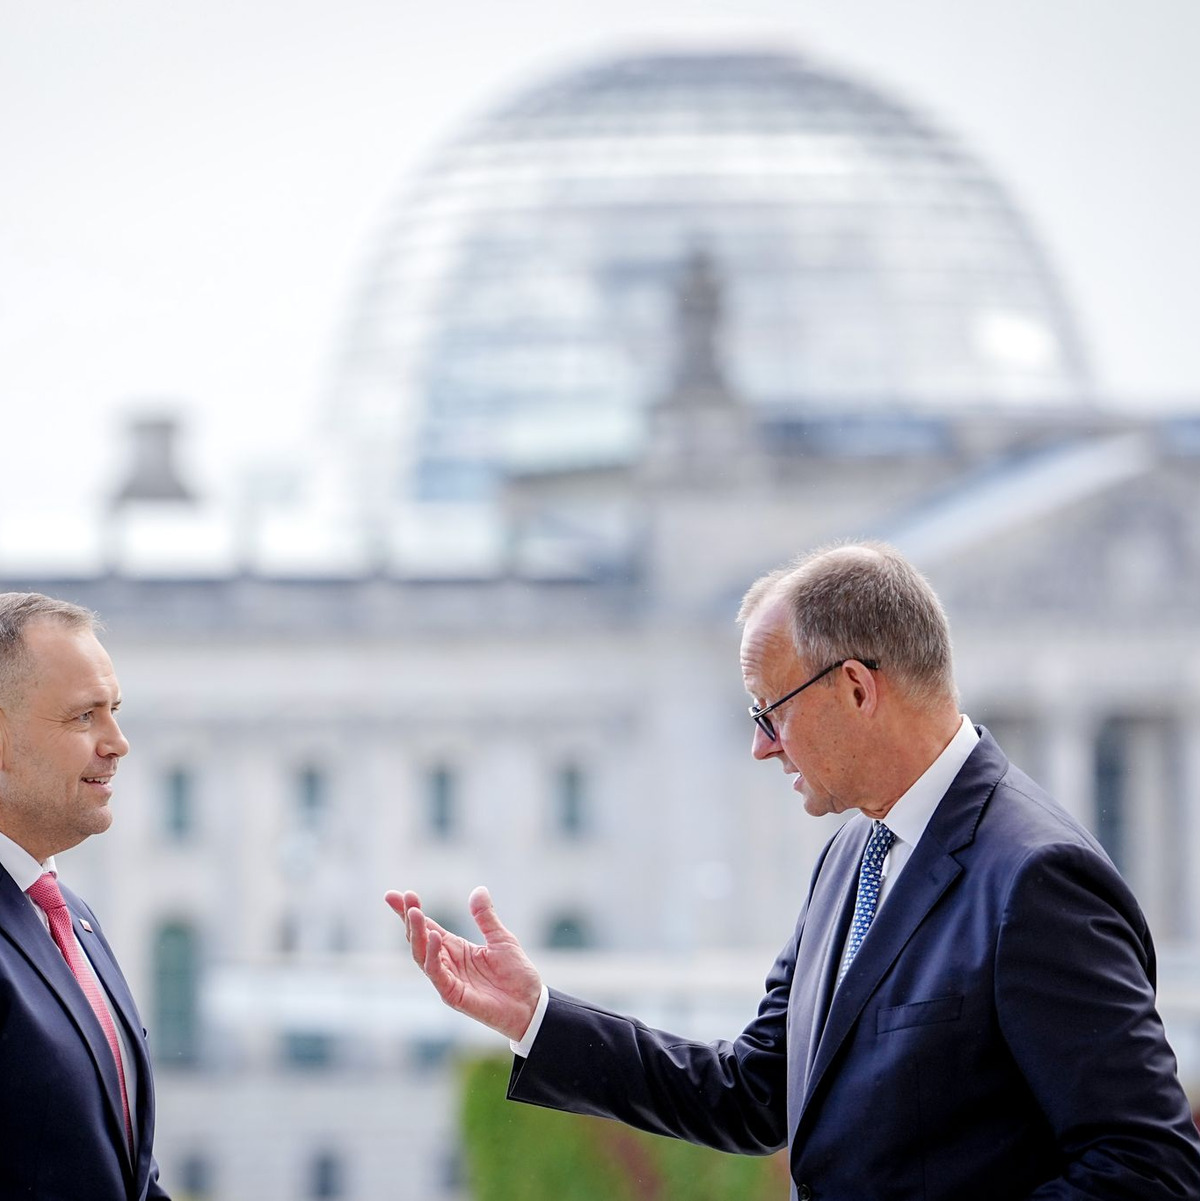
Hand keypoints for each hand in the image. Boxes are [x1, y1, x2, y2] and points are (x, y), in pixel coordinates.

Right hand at [385, 885, 541, 1041]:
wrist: (530, 1004)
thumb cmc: (516, 973)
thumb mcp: (502, 939)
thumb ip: (486, 917)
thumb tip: (478, 890)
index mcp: (456, 949)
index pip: (427, 927)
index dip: (410, 912)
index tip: (394, 895)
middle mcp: (447, 963)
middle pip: (419, 939)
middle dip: (409, 919)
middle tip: (404, 898)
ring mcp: (447, 980)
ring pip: (422, 956)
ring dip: (417, 934)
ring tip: (415, 912)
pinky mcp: (453, 995)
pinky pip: (437, 974)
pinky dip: (433, 955)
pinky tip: (434, 937)